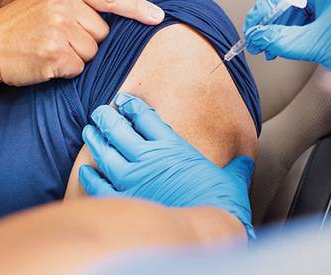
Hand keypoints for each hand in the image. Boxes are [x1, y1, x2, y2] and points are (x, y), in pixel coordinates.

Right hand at [0, 0, 164, 87]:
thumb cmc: (15, 29)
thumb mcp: (46, 1)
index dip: (139, 9)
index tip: (159, 17)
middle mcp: (63, 4)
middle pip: (103, 32)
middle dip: (85, 41)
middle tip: (53, 39)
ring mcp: (58, 28)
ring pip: (93, 53)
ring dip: (75, 58)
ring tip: (46, 50)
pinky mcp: (54, 53)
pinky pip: (78, 68)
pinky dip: (64, 71)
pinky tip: (43, 63)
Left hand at [79, 93, 254, 240]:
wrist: (206, 230)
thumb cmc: (220, 204)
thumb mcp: (232, 179)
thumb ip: (236, 168)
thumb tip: (245, 163)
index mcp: (173, 146)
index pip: (146, 117)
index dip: (133, 106)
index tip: (125, 101)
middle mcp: (149, 157)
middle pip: (119, 129)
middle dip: (107, 118)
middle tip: (99, 112)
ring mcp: (133, 178)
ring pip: (105, 152)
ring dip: (95, 140)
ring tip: (89, 131)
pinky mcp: (124, 200)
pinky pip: (99, 185)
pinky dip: (90, 177)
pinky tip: (86, 170)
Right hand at [244, 0, 330, 98]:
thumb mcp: (319, 48)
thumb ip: (282, 40)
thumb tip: (259, 36)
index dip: (266, 4)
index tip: (257, 26)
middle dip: (277, 16)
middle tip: (264, 38)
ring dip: (290, 21)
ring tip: (279, 45)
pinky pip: (320, 4)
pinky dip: (306, 22)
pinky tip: (297, 39)